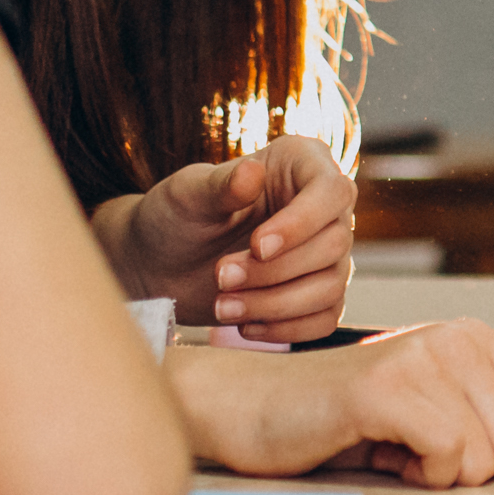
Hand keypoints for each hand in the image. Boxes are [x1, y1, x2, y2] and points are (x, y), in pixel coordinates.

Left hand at [102, 136, 354, 341]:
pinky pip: (325, 319)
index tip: (257, 246)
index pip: (332, 191)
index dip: (302, 223)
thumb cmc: (175, 216)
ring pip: (331, 286)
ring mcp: (324, 253)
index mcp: (302, 165)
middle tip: (220, 276)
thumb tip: (252, 173)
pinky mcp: (315, 293)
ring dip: (276, 305)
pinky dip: (286, 329)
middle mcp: (323, 207)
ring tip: (223, 306)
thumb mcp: (188, 194)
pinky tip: (245, 326)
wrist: (158, 263)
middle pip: (334, 244)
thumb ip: (221, 184)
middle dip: (274, 270)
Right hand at [167, 318, 493, 487]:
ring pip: (489, 457)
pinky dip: (418, 474)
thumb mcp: (441, 417)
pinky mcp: (387, 388)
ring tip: (396, 448)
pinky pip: (447, 454)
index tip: (474, 458)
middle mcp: (460, 339)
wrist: (253, 409)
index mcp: (479, 341)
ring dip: (442, 475)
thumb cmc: (345, 420)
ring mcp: (424, 358)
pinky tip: (383, 452)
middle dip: (479, 471)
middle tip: (422, 451)